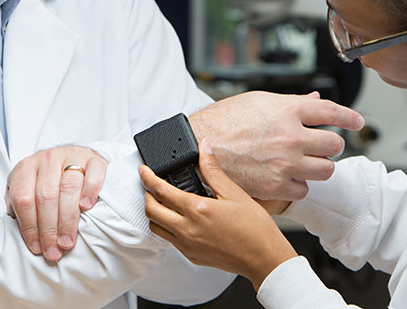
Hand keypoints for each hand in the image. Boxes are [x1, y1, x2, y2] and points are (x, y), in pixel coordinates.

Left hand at [6, 145, 106, 261]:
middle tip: (54, 251)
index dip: (29, 226)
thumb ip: (19, 208)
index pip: (23, 199)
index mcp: (25, 168)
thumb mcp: (26, 190)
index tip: (36, 247)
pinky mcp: (93, 157)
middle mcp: (47, 158)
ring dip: (68, 219)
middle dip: (49, 228)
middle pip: (46, 196)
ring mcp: (71, 155)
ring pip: (68, 187)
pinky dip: (90, 190)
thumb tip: (20, 234)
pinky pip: (94, 172)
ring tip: (67, 241)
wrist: (71, 159)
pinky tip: (86, 207)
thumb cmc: (46, 182)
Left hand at [142, 140, 298, 290]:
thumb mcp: (234, 192)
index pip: (161, 190)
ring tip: (162, 202)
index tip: (143, 170)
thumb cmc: (254, 228)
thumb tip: (204, 149)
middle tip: (151, 185)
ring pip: (156, 228)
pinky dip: (166, 227)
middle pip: (151, 210)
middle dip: (146, 194)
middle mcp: (187, 229)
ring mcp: (187, 245)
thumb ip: (213, 170)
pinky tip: (178, 219)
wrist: (263, 258)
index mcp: (197, 210)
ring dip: (154, 213)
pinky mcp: (191, 255)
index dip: (148, 177)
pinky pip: (169, 240)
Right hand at [188, 91, 362, 199]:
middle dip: (330, 146)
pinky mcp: (275, 186)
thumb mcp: (258, 101)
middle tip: (320, 147)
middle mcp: (291, 136)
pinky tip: (286, 177)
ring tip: (305, 163)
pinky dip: (298, 185)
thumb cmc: (223, 121)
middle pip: (334, 145)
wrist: (197, 146)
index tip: (356, 122)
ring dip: (318, 167)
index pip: (331, 112)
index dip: (349, 117)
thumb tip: (314, 100)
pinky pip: (304, 190)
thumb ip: (291, 103)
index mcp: (288, 110)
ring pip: (325, 170)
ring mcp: (285, 163)